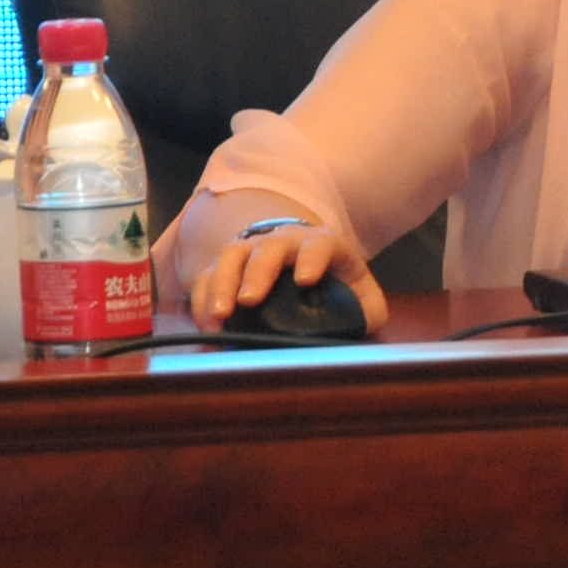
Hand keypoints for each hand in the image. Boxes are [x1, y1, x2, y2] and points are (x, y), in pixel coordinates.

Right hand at [185, 216, 385, 334]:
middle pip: (268, 248)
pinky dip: (202, 299)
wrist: (304, 264)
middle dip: (258, 272)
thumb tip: (356, 326)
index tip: (307, 280)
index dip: (313, 258)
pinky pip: (207, 276)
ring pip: (232, 256)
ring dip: (221, 284)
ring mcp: (252, 250)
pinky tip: (205, 325)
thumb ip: (365, 311)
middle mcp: (284, 241)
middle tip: (248, 300)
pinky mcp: (227, 268)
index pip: (319, 244)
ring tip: (219, 315)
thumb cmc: (337, 286)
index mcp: (322, 244)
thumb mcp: (360, 297)